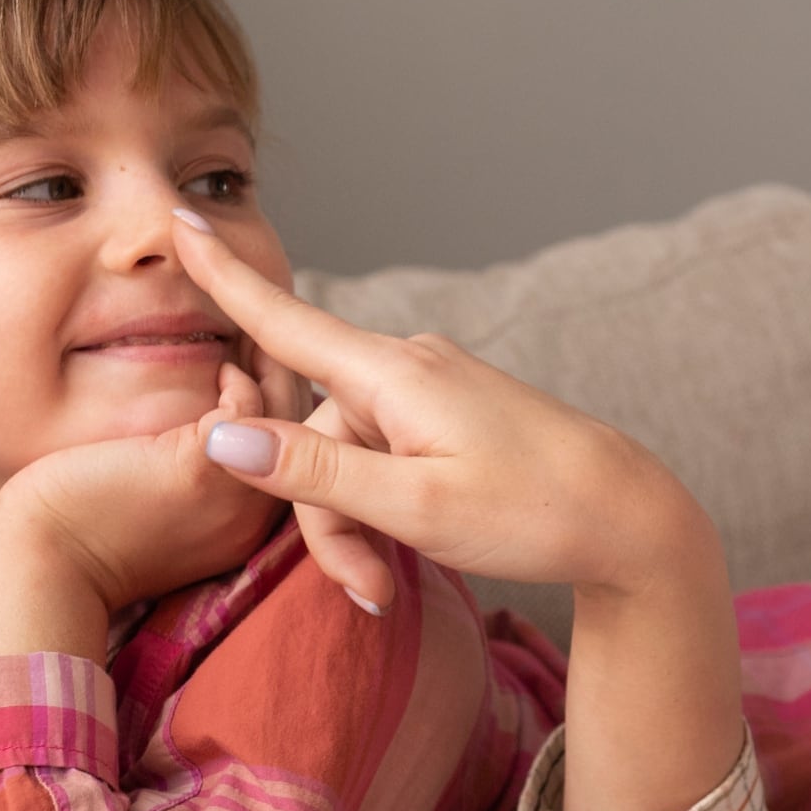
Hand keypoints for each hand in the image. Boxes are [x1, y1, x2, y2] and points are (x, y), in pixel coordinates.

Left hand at [0, 361, 294, 668]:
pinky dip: (238, 376)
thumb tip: (199, 418)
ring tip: (256, 330)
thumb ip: (193, 466)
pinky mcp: (202, 466)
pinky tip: (218, 364)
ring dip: (273, 365)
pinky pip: (249, 405)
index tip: (273, 368)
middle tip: (276, 334)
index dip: (288, 408)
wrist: (46, 564)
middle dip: (293, 378)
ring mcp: (237, 494)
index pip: (293, 454)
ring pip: (286, 412)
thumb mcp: (158, 500)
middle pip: (303, 432)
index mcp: (246, 524)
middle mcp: (255, 515)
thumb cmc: (83, 525)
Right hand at [163, 209, 715, 611]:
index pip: (286, 320)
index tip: (180, 221)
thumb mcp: (416, 508)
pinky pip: (382, 460)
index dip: (226, 276)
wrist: (630, 521)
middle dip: (323, 517)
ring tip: (390, 589)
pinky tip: (406, 561)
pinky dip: (382, 512)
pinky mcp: (448, 419)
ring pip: (345, 459)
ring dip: (355, 528)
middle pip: (313, 435)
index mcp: (394, 375)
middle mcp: (406, 368)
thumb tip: (226, 436)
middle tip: (367, 590)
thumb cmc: (535, 513)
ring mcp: (430, 392)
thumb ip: (317, 473)